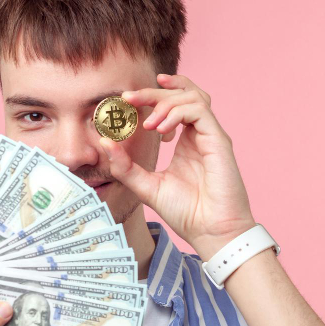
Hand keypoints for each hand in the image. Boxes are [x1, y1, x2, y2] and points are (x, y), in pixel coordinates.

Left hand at [100, 73, 256, 259]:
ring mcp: (211, 136)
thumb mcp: (146, 186)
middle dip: (153, 92)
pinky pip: (200, 111)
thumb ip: (126, 166)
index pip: (172, 106)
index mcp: (186, 142)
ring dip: (166, 103)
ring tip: (148, 124)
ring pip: (192, 97)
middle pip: (181, 95)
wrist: (210, 232)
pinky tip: (162, 130)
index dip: (151, 96)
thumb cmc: (186, 212)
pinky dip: (178, 113)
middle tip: (129, 97)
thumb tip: (105, 142)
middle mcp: (200, 135)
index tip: (127, 99)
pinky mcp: (219, 140)